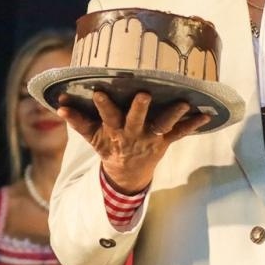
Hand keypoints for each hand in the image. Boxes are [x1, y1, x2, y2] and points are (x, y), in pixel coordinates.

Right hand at [57, 89, 208, 193]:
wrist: (127, 173)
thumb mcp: (91, 137)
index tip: (98, 92)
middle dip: (139, 109)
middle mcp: (133, 133)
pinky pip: (180, 133)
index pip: (106, 116)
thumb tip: (58, 104)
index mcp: (114, 130)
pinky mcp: (165, 140)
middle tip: (143, 94)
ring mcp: (151, 138)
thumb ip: (77, 120)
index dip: (102, 106)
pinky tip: (207, 114)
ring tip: (184, 103)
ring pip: (162, 125)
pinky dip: (193, 124)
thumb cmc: (108, 145)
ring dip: (173, 114)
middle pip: (136, 120)